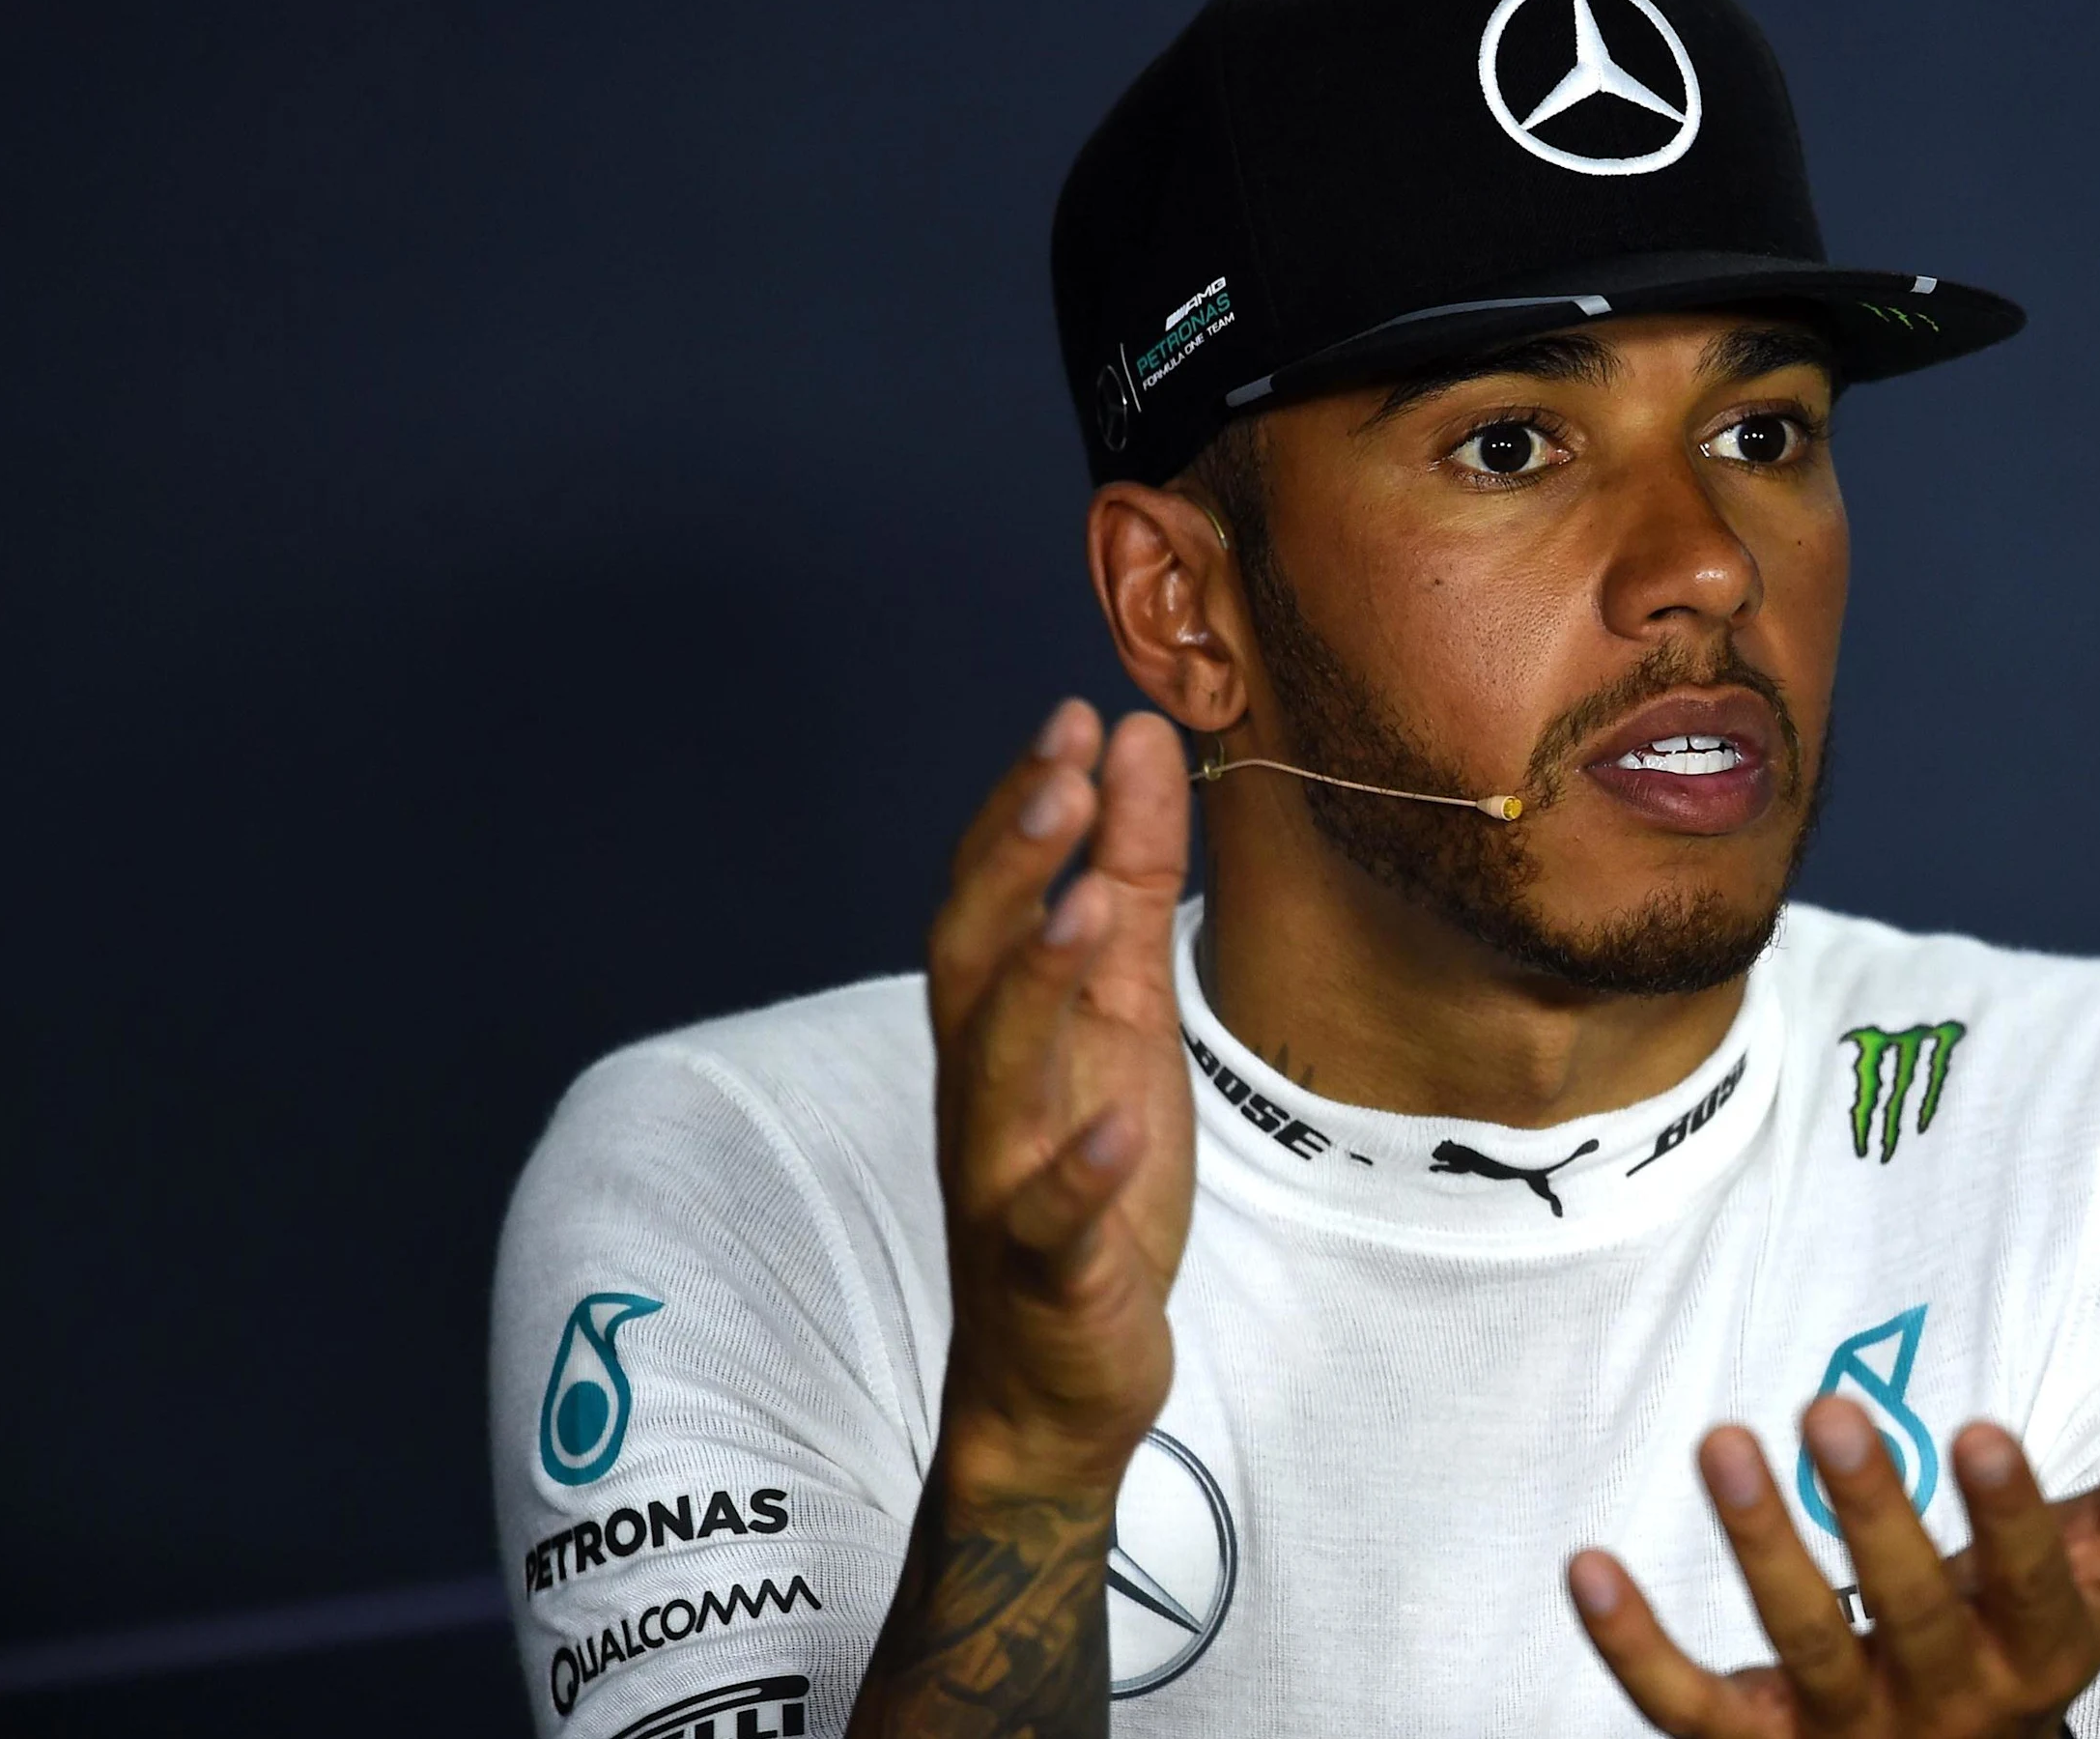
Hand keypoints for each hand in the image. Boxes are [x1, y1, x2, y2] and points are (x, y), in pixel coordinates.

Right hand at [924, 698, 1196, 1488]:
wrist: (1059, 1379)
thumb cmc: (1088, 1182)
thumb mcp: (1127, 1016)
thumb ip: (1130, 881)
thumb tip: (1132, 743)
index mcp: (1005, 1031)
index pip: (990, 899)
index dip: (1020, 812)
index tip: (1072, 718)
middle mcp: (987, 1095)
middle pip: (967, 966)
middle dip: (1006, 869)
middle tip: (1061, 779)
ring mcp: (1005, 1185)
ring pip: (997, 1078)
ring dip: (1034, 990)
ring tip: (1082, 907)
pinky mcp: (1049, 1274)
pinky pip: (1053, 1222)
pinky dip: (1082, 1174)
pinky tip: (1124, 1126)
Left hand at [1568, 1354, 2099, 1737]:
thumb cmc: (2026, 1633)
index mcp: (2040, 1652)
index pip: (2034, 1588)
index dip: (2012, 1518)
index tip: (1984, 1429)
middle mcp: (1948, 1704)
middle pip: (1910, 1614)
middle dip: (1872, 1517)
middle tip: (1829, 1406)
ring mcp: (1845, 1735)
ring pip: (1801, 1648)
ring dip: (1760, 1547)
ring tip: (1721, 1440)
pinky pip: (1686, 1708)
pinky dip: (1633, 1646)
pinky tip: (1587, 1564)